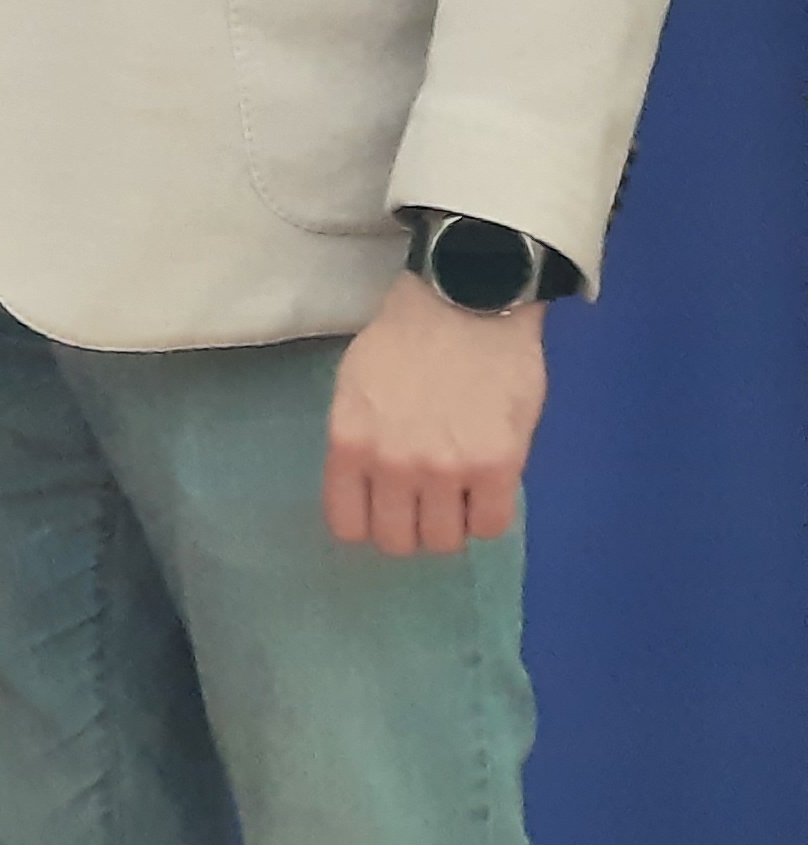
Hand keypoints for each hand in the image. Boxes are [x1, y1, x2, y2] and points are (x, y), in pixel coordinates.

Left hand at [324, 273, 547, 555]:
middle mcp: (392, 464)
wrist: (465, 303)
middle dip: (411, 528)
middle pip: (397, 541)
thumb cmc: (405, 339)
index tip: (384, 511)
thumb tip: (367, 487)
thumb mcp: (355, 387)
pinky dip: (487, 515)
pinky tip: (486, 488)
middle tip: (425, 503)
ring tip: (458, 492)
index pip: (347, 524)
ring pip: (445, 541)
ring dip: (451, 523)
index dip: (368, 523)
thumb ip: (359, 440)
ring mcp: (445, 469)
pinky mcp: (497, 468)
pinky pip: (491, 526)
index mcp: (349, 442)